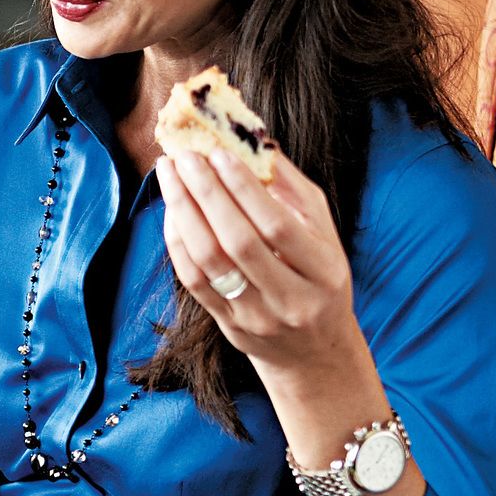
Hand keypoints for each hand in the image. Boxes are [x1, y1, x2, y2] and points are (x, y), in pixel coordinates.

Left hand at [154, 136, 362, 383]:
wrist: (314, 352)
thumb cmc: (319, 278)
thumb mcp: (324, 233)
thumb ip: (292, 190)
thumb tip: (254, 142)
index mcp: (324, 271)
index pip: (277, 226)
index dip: (244, 188)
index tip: (218, 153)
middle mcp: (291, 299)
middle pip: (238, 242)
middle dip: (206, 193)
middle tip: (185, 156)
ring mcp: (257, 317)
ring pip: (209, 263)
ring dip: (183, 213)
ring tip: (171, 176)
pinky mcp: (229, 327)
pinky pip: (193, 282)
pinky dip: (177, 243)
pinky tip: (172, 211)